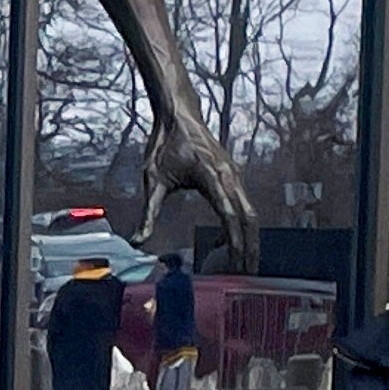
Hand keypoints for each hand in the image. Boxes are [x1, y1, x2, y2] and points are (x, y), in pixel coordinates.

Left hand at [141, 107, 260, 272]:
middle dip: (251, 247)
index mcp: (213, 176)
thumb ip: (149, 213)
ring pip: (250, 212)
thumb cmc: (166, 144)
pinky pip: (244, 205)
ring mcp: (235, 175)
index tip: (234, 263)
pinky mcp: (233, 176)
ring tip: (245, 264)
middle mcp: (230, 176)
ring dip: (250, 238)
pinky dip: (242, 226)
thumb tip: (138, 240)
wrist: (179, 116)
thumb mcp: (153, 179)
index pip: (229, 215)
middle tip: (248, 273)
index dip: (234, 242)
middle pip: (249, 218)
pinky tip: (227, 242)